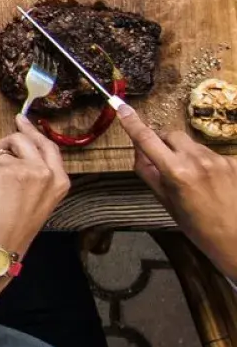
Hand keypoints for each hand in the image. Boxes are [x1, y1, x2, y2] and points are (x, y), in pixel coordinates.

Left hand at [0, 115, 69, 290]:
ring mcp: (23, 170)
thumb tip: (18, 148)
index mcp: (59, 180)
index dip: (32, 131)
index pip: (48, 145)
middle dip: (3, 145)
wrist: (0, 245)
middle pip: (20, 140)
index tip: (20, 119)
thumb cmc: (15, 226)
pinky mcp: (0, 172)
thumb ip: (37, 174)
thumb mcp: (40, 199)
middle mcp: (44, 172)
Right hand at [118, 103, 236, 278]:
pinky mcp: (233, 162)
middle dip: (164, 143)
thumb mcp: (165, 201)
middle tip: (164, 162)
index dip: (132, 122)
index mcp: (176, 171)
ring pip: (192, 145)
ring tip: (193, 180)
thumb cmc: (197, 226)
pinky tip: (211, 183)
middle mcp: (197, 160)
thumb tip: (138, 150)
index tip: (121, 107)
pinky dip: (205, 163)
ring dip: (186, 154)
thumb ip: (148, 172)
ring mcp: (218, 160)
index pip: (147, 139)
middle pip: (171, 135)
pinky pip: (211, 154)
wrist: (236, 239)